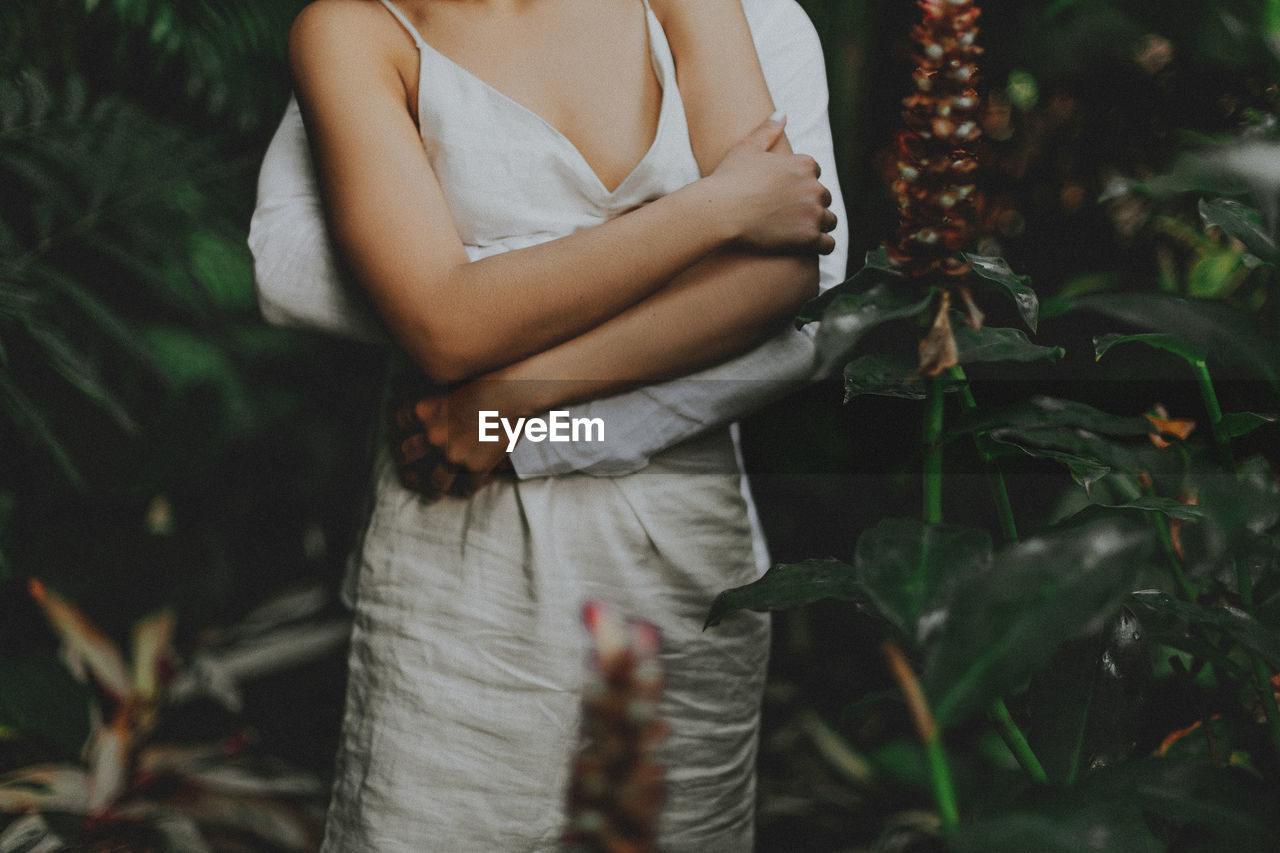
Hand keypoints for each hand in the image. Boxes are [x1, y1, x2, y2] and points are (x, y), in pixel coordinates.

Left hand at [387, 381, 512, 500]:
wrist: (516, 391)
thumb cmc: (486, 378)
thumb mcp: (447, 379)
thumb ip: (422, 389)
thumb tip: (395, 387)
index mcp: (422, 411)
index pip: (395, 426)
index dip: (394, 432)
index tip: (397, 438)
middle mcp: (432, 435)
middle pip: (405, 454)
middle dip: (404, 462)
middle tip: (406, 468)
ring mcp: (453, 455)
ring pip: (432, 482)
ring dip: (429, 489)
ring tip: (430, 492)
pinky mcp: (475, 468)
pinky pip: (463, 489)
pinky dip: (463, 492)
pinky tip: (461, 492)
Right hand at [707, 114, 837, 255]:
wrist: (720, 211)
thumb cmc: (729, 179)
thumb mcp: (746, 148)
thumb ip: (768, 130)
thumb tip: (782, 113)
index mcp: (804, 164)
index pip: (815, 173)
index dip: (802, 184)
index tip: (787, 194)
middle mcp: (814, 187)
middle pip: (824, 197)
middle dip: (811, 205)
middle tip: (791, 215)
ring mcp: (813, 213)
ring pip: (829, 220)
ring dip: (819, 225)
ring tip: (800, 231)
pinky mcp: (809, 238)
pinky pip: (829, 244)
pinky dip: (822, 245)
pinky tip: (810, 246)